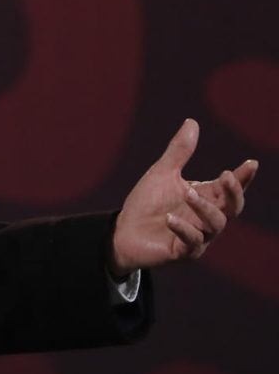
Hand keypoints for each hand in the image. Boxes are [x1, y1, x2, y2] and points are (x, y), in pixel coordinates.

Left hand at [110, 119, 256, 274]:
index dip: (243, 177)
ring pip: (216, 224)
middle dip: (233, 193)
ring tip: (188, 192)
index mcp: (206, 197)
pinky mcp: (183, 252)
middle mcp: (206, 218)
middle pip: (232, 207)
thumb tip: (192, 121)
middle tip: (226, 176)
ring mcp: (199, 236)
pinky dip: (183, 229)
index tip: (251, 163)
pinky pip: (191, 242)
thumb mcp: (162, 173)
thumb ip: (179, 152)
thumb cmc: (147, 203)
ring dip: (204, 208)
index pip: (230, 188)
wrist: (123, 230)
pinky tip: (170, 217)